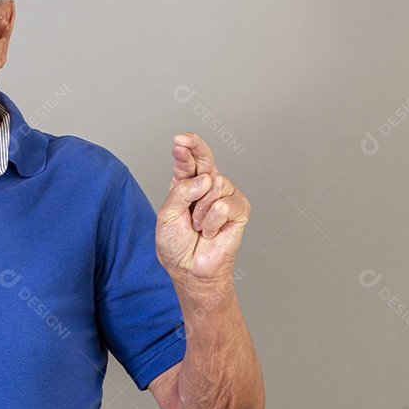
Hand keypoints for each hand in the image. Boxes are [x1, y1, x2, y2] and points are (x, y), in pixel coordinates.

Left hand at [155, 132, 248, 281]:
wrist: (189, 269)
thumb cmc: (176, 244)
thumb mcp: (168, 215)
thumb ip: (181, 192)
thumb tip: (207, 179)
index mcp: (187, 185)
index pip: (188, 161)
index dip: (186, 148)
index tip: (179, 139)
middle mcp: (208, 186)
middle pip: (206, 158)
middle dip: (195, 147)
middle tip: (182, 142)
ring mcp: (225, 196)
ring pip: (215, 184)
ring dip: (200, 209)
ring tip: (198, 226)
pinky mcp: (240, 209)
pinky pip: (224, 205)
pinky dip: (213, 222)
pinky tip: (211, 232)